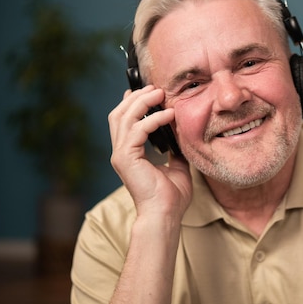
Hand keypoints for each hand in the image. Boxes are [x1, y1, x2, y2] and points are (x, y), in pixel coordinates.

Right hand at [108, 85, 191, 219]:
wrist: (165, 215)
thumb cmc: (171, 196)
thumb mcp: (177, 166)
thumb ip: (175, 150)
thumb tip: (183, 136)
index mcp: (129, 153)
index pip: (123, 120)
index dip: (133, 102)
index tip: (150, 91)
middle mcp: (121, 152)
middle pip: (119, 114)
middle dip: (136, 97)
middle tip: (155, 88)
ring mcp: (120, 155)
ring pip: (123, 117)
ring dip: (142, 102)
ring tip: (159, 94)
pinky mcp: (125, 158)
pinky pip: (137, 130)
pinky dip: (153, 119)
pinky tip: (168, 115)